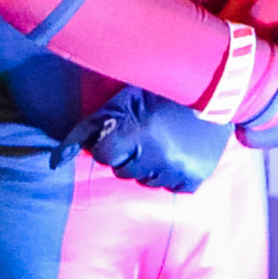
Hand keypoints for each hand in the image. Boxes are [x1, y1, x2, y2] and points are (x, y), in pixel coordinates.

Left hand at [70, 86, 228, 190]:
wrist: (218, 90)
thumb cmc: (164, 91)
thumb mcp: (125, 99)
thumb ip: (93, 125)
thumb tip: (59, 155)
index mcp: (140, 132)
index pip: (104, 155)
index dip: (109, 143)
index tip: (120, 132)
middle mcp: (158, 156)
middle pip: (123, 170)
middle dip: (128, 154)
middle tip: (143, 134)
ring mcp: (178, 170)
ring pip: (145, 181)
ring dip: (148, 165)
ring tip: (162, 142)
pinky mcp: (195, 178)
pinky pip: (170, 188)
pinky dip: (170, 173)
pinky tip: (176, 153)